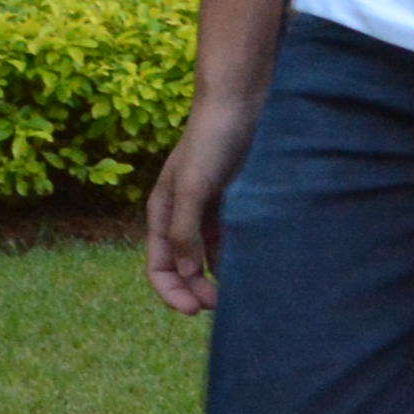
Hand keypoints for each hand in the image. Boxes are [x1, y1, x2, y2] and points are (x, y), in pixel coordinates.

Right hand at [145, 98, 252, 314]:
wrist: (241, 102)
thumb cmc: (211, 141)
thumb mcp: (193, 187)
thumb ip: (184, 231)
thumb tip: (186, 273)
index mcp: (161, 214)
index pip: (158, 268)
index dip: (173, 293)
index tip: (197, 311)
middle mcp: (181, 215)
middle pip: (183, 268)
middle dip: (198, 291)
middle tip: (223, 307)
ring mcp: (208, 210)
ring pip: (209, 257)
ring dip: (219, 278)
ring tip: (241, 292)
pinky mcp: (234, 202)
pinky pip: (231, 239)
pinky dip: (237, 256)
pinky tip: (254, 266)